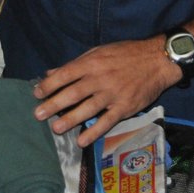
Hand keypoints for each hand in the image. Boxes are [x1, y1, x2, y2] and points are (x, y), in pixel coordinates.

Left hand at [32, 38, 179, 147]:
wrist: (157, 60)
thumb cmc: (126, 54)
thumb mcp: (98, 52)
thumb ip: (75, 64)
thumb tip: (51, 73)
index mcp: (92, 63)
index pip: (65, 74)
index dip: (49, 85)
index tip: (36, 94)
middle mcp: (100, 79)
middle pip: (73, 93)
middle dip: (53, 104)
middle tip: (38, 115)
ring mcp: (113, 94)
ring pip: (87, 109)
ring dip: (70, 119)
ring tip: (55, 128)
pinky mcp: (124, 107)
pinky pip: (107, 122)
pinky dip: (94, 132)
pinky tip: (82, 140)